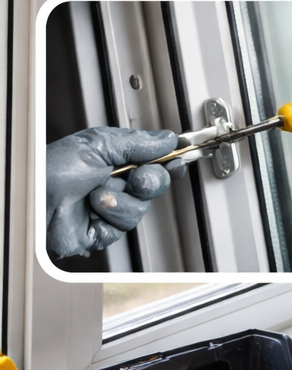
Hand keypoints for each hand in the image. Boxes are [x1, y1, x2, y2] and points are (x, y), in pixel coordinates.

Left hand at [46, 128, 186, 259]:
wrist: (35, 203)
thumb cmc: (52, 170)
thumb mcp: (98, 145)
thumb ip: (137, 142)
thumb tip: (166, 139)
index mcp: (112, 157)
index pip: (151, 157)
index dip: (168, 158)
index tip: (179, 156)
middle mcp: (113, 181)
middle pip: (154, 182)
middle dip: (149, 180)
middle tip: (135, 177)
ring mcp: (109, 207)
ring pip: (141, 206)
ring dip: (121, 200)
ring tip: (98, 194)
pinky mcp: (104, 230)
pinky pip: (125, 225)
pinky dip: (111, 216)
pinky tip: (94, 209)